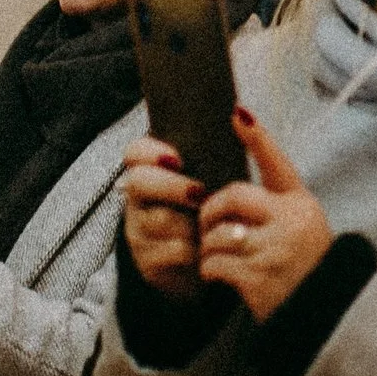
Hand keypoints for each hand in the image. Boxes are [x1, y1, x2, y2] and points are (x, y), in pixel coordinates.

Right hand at [122, 137, 206, 302]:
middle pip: (138, 182)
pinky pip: (170, 251)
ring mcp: (140, 230)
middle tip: (200, 193)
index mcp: (151, 172)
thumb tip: (241, 114)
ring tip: (209, 222)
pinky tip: (208, 247)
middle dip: (171, 186)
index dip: (150, 151)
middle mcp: (139, 199)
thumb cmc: (210, 209)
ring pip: (157, 220)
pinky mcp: (149, 261)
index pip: (134, 152)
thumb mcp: (212, 179)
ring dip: (188, 222)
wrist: (207, 260)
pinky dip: (194, 250)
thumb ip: (216, 152)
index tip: (177, 157)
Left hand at [198, 108, 333, 321]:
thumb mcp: (301, 226)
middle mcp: (291, 223)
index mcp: (301, 205)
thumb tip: (240, 176)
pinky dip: (209, 271)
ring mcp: (274, 250)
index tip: (237, 113)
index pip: (278, 164)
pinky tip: (218, 277)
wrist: (321, 318)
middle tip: (208, 225)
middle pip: (232, 197)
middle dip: (211, 211)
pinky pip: (213, 263)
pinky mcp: (257, 279)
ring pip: (216, 233)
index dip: (257, 137)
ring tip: (217, 257)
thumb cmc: (304, 267)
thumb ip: (274, 202)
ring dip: (209, 247)